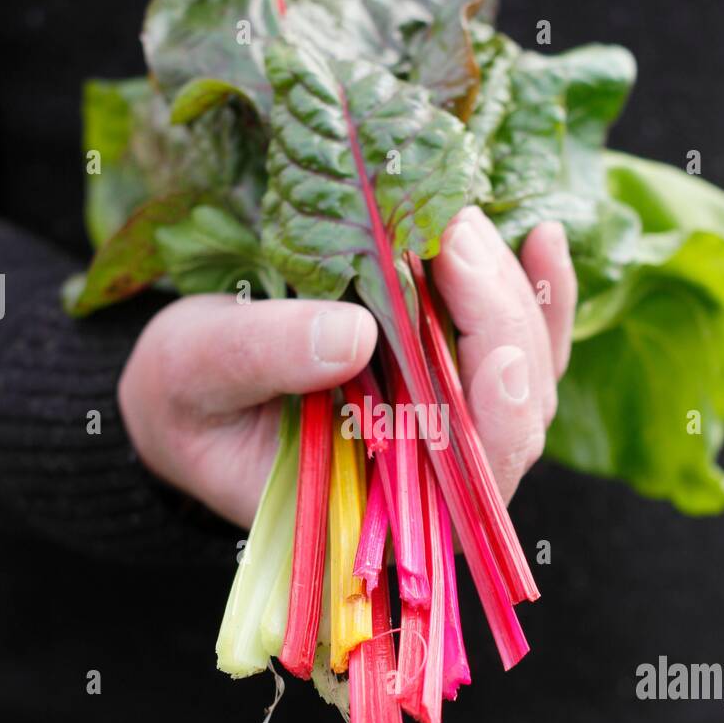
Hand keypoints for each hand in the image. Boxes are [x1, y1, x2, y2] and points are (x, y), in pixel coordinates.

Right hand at [118, 209, 573, 527]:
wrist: (185, 384)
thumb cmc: (183, 395)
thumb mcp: (193, 370)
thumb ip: (260, 356)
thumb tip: (354, 333)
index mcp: (374, 503)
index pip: (470, 473)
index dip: (495, 397)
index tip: (467, 297)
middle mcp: (432, 476)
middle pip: (515, 410)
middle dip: (496, 314)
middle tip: (452, 228)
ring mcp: (451, 422)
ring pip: (525, 367)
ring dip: (507, 289)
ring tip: (457, 219)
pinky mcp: (455, 374)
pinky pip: (522, 340)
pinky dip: (535, 290)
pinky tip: (540, 235)